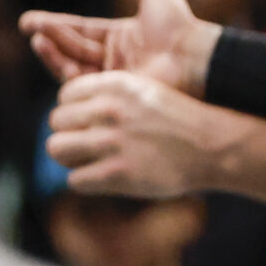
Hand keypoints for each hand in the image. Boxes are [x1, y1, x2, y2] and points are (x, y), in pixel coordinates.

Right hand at [21, 0, 219, 92]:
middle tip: (30, 28)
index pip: (81, 30)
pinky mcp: (114, 96)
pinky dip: (64, 72)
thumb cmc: (179, 23)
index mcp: (121, 37)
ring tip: (38, 40)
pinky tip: (55, 57)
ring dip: (52, 54)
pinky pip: (83, 86)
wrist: (193, 57)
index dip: (56, 24)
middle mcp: (115, 60)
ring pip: (72, 66)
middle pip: (73, 47)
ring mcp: (114, 80)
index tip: (30, 21)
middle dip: (50, 37)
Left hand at [47, 72, 233, 196]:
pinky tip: (101, 178)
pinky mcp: (117, 174)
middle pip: (55, 122)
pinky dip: (85, 181)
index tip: (88, 122)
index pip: (64, 96)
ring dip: (69, 157)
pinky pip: (75, 179)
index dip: (73, 111)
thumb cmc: (175, 119)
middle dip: (68, 133)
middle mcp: (108, 110)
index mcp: (113, 85)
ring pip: (56, 149)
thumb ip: (104, 95)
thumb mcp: (140, 89)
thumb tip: (65, 107)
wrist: (211, 146)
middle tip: (86, 144)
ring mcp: (111, 142)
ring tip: (88, 161)